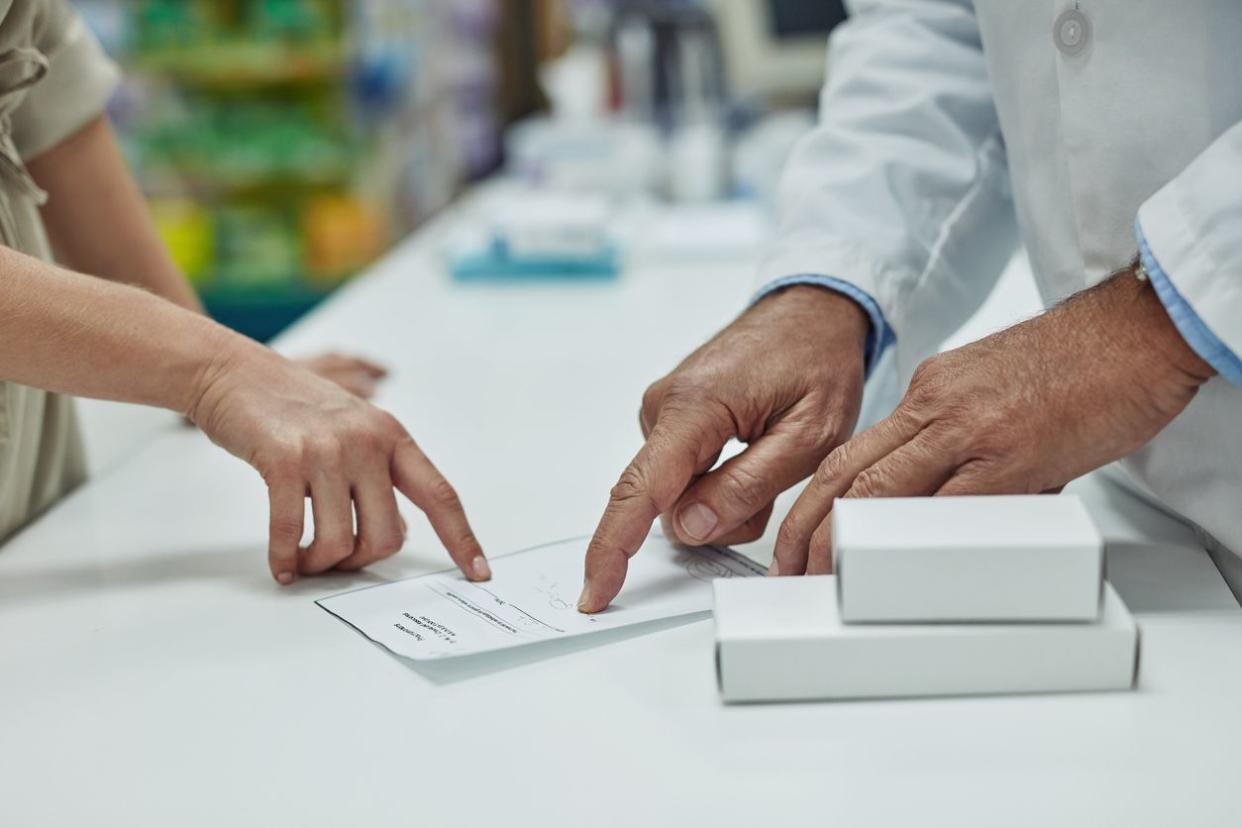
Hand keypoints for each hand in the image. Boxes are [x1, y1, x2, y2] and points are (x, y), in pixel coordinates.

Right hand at [188, 341, 487, 584]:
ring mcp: (327, 451)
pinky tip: (283, 564)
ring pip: (340, 542)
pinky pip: (291, 532)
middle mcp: (367, 442)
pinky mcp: (283, 462)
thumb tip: (397, 532)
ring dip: (320, 563)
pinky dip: (286, 558)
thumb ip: (380, 475)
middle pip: (386, 536)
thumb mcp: (355, 430)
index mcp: (392, 437)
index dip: (462, 538)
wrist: (235, 373)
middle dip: (361, 560)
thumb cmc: (294, 407)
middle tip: (336, 560)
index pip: (440, 495)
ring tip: (304, 560)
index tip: (478, 572)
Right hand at [578, 286, 870, 611]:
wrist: (811, 313)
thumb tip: (690, 527)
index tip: (595, 590)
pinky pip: (681, 475)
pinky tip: (750, 449)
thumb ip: (748, 486)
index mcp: (695, 406)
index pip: (641, 490)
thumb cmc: (816, 360)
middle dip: (717, 515)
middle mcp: (664, 406)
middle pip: (666, 503)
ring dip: (723, 497)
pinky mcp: (670, 417)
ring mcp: (663, 411)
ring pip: (677, 494)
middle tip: (776, 481)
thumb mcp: (808, 436)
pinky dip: (716, 480)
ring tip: (768, 455)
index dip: (614, 548)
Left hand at [774, 267, 1215, 575]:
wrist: (1138, 329)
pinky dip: (916, 542)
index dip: (818, 497)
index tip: (804, 533)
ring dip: (843, 540)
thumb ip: (961, 442)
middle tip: (788, 567)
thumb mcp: (994, 392)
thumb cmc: (1081, 363)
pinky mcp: (1011, 454)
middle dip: (808, 525)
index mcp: (930, 392)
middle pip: (849, 471)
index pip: (856, 450)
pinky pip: (950, 506)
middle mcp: (937, 405)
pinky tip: (895, 571)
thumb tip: (948, 499)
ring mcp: (969, 427)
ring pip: (882, 487)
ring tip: (823, 578)